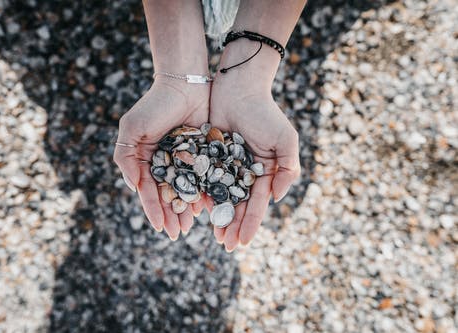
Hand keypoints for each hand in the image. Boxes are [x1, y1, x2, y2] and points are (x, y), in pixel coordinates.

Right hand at [114, 79, 209, 239]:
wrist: (184, 84)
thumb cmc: (154, 105)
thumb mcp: (132, 128)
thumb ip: (126, 158)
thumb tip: (134, 186)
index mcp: (146, 159)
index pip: (148, 190)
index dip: (153, 209)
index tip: (160, 227)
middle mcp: (164, 162)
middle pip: (167, 194)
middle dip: (171, 215)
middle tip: (177, 234)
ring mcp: (184, 159)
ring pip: (186, 189)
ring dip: (186, 209)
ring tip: (189, 227)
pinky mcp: (203, 154)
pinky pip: (203, 178)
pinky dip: (203, 192)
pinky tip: (206, 208)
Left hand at [209, 80, 300, 251]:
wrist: (238, 88)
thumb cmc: (265, 113)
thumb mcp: (285, 140)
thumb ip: (287, 169)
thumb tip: (276, 199)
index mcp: (264, 172)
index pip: (257, 203)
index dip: (251, 223)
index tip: (243, 242)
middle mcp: (245, 172)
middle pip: (238, 205)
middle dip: (233, 226)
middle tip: (226, 246)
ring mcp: (226, 165)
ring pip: (221, 196)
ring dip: (219, 217)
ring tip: (214, 236)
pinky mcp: (208, 155)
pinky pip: (205, 180)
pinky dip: (203, 196)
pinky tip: (199, 211)